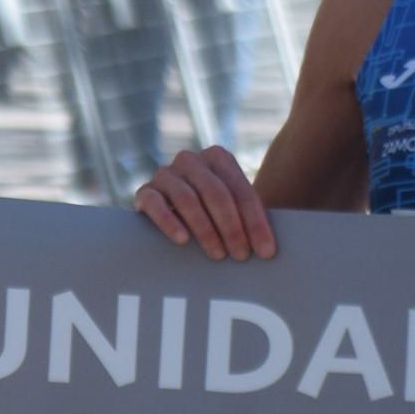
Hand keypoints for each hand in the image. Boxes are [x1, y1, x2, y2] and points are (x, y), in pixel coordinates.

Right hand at [134, 147, 275, 261]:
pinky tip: (183, 240)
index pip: (241, 191)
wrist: (174, 215)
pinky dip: (169, 221)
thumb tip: (269, 248)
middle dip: (231, 227)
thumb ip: (249, 216)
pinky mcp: (144, 192)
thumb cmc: (215, 216)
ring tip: (217, 254)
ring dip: (205, 229)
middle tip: (241, 256)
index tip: (266, 252)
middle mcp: (190, 160)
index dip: (256, 222)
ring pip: (187, 198)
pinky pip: (154, 203)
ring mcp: (164, 174)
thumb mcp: (234, 209)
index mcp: (218, 157)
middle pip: (215, 193)